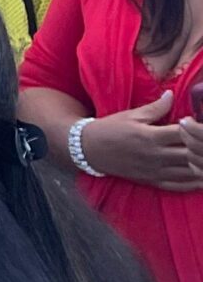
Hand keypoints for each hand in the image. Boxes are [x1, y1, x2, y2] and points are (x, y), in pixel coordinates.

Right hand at [81, 93, 202, 189]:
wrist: (89, 149)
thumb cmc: (110, 128)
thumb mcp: (131, 115)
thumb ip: (156, 107)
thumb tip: (172, 95)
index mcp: (151, 136)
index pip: (184, 133)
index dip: (195, 127)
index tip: (194, 122)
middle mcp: (156, 156)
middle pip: (191, 154)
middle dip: (201, 147)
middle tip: (201, 140)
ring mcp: (156, 171)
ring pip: (190, 172)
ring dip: (200, 164)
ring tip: (202, 155)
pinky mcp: (153, 182)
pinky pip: (180, 186)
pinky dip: (194, 182)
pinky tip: (200, 175)